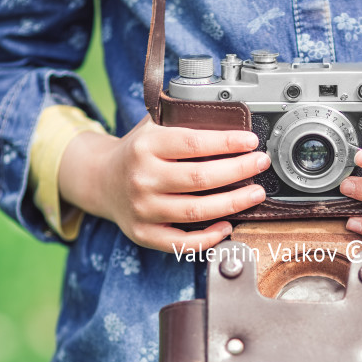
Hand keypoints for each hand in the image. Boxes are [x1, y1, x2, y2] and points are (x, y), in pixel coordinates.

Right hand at [58, 114, 269, 251]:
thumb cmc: (137, 151)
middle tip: (260, 164)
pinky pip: (181, 243)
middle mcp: (142, 178)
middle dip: (238, 171)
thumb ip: (184, 121)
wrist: (101, 180)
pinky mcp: (144, 233)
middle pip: (200, 178)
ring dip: (233, 204)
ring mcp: (142, 209)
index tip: (250, 142)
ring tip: (255, 193)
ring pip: (196, 212)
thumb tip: (230, 118)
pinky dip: (208, 237)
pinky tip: (227, 225)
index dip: (227, 143)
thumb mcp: (153, 126)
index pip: (193, 143)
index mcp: (145, 146)